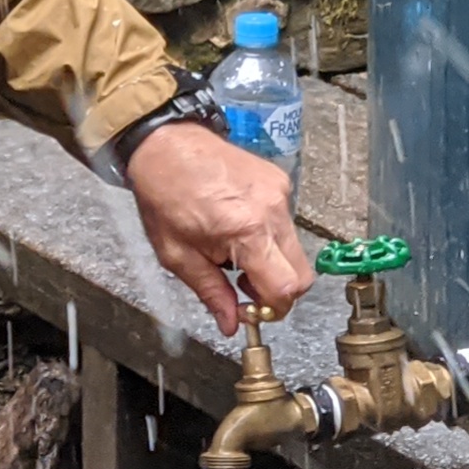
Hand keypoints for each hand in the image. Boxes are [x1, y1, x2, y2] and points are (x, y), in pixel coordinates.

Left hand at [124, 119, 313, 338]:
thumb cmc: (166, 194)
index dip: (274, 308)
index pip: (286, 287)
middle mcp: (272, 211)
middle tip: (245, 286)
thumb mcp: (178, 255)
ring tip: (236, 253)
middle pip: (302, 274)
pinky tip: (240, 228)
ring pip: (296, 249)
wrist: (167, 145)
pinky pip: (286, 223)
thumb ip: (210, 293)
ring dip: (273, 262)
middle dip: (278, 290)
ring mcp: (281, 192)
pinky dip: (269, 236)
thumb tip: (230, 323)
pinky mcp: (280, 181)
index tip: (253, 310)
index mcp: (247, 231)